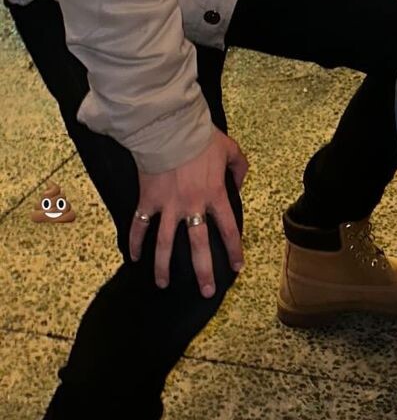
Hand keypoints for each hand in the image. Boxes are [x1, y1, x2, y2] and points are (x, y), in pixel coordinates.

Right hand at [129, 125, 247, 295]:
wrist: (170, 127)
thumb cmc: (201, 137)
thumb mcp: (230, 149)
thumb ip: (240, 168)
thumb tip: (238, 186)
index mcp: (215, 195)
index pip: (228, 230)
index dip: (233, 250)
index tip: (236, 268)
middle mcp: (192, 206)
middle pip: (198, 246)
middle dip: (203, 272)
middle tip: (206, 291)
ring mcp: (168, 206)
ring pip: (165, 244)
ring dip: (163, 267)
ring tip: (162, 285)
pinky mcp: (147, 200)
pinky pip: (139, 226)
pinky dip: (134, 243)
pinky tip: (134, 258)